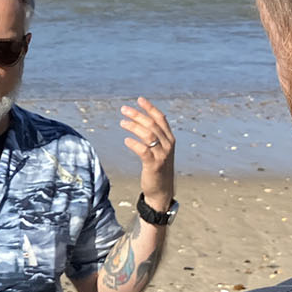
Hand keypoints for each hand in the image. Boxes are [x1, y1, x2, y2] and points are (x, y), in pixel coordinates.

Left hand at [120, 97, 175, 213]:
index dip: (150, 108)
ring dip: (134, 127)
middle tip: (124, 109)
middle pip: (152, 124)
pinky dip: (134, 144)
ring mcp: (162, 155)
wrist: (162, 192)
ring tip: (122, 123)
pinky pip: (144, 151)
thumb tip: (141, 122)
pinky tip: (126, 140)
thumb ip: (155, 137)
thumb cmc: (158, 169)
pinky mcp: (154, 165)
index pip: (161, 119)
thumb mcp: (160, 151)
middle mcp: (168, 145)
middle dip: (137, 115)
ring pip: (148, 135)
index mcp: (170, 139)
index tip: (139, 99)